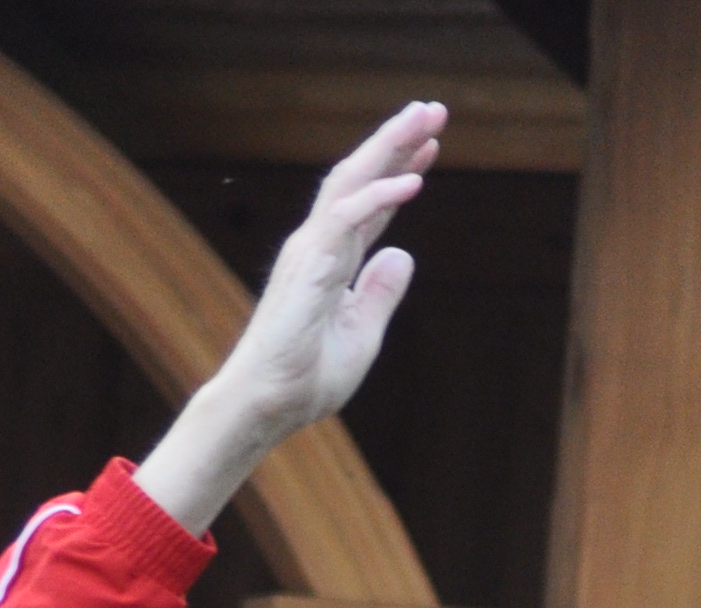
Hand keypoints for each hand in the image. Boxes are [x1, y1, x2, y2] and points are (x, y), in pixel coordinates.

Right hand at [137, 102, 445, 535]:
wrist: (267, 405)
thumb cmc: (304, 380)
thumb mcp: (361, 336)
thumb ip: (380, 295)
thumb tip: (403, 255)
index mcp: (330, 262)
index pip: (370, 206)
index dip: (399, 173)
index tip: (429, 146)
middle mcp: (317, 245)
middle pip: (361, 178)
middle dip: (398, 142)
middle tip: (434, 109)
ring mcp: (310, 250)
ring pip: (352, 181)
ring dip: (390, 147)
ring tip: (424, 118)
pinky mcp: (309, 264)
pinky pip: (348, 218)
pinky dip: (381, 196)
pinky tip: (414, 180)